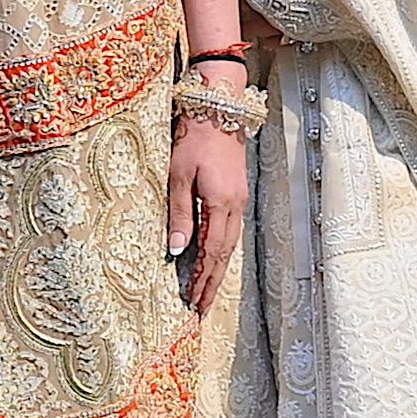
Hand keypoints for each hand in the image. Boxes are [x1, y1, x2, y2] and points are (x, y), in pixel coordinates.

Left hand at [168, 113, 249, 310]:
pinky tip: (214, 259)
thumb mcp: (178, 175)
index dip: (203, 279)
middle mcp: (235, 206)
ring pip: (230, 244)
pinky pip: (231, 231)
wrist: (218, 108)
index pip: (212, 253)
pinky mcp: (236, 192)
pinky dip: (222, 251)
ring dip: (218, 270)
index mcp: (221, 204)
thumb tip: (177, 250)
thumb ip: (179, 214)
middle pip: (225, 255)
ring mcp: (239, 200)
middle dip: (212, 283)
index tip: (193, 302)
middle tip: (201, 309)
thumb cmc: (194, 138)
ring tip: (207, 291)